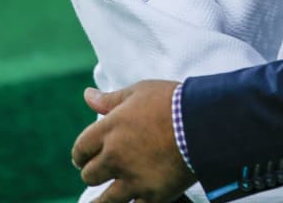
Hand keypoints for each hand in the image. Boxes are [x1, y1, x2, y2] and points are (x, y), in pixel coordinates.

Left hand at [71, 82, 193, 202]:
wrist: (202, 124)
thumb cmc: (170, 102)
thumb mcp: (138, 92)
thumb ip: (110, 99)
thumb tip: (87, 96)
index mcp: (110, 129)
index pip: (81, 149)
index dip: (80, 154)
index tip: (83, 157)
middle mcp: (115, 156)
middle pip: (90, 175)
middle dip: (92, 172)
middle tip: (98, 172)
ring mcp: (133, 179)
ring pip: (106, 200)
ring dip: (102, 200)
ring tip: (101, 201)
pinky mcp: (151, 195)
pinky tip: (131, 202)